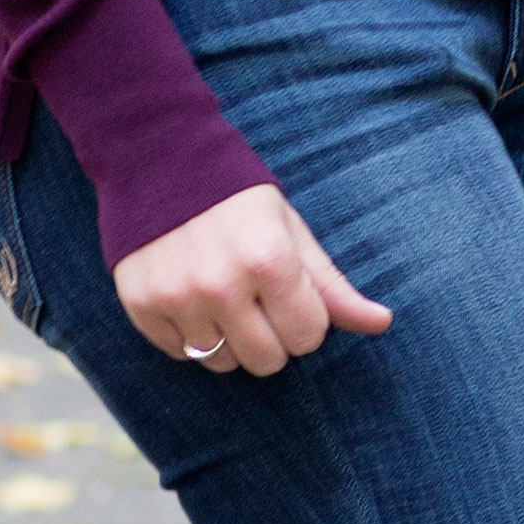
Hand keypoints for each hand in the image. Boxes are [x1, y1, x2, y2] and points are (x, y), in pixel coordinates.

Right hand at [114, 182, 389, 382]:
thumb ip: (332, 285)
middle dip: (270, 337)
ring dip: (228, 339)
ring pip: (222, 363)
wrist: (157, 159)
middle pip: (267, 360)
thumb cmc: (237, 197)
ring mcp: (177, 297)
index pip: (307, 337)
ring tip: (220, 297)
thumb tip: (382, 323)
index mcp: (269, 261)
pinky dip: (190, 334)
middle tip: (255, 299)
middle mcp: (221, 285)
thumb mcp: (290, 231)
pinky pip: (181, 353)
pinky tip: (189, 296)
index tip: (287, 293)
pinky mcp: (141, 305)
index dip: (303, 318)